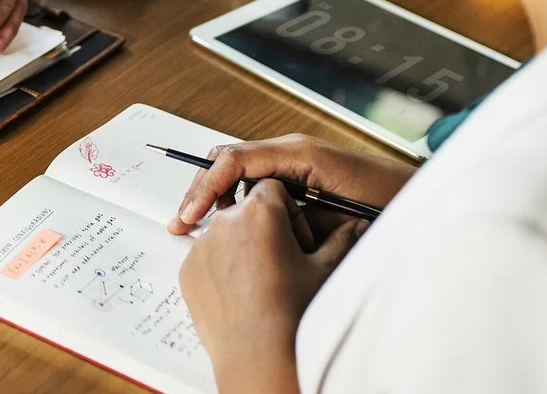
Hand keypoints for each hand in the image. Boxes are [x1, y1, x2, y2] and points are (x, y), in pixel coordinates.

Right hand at [168, 134, 412, 241]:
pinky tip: (232, 225)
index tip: (189, 216)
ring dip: (217, 197)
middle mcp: (291, 151)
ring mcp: (295, 160)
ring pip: (238, 171)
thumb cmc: (392, 204)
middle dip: (201, 190)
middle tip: (182, 223)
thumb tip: (250, 216)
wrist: (428, 203)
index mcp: (297, 153)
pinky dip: (238, 201)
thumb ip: (293, 210)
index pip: (233, 160)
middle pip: (228, 160)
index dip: (205, 187)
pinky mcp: (301, 176)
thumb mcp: (338, 213)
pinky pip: (257, 182)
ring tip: (199, 226)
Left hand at [180, 179, 366, 393]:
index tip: (296, 239)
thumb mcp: (324, 271)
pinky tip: (241, 294)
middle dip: (263, 227)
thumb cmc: (294, 314)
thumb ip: (341, 239)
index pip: (273, 188)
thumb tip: (359, 223)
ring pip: (224, 233)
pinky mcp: (188, 269)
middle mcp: (224, 221)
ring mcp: (201, 245)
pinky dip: (221, 268)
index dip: (289, 212)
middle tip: (281, 261)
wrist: (259, 358)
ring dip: (240, 246)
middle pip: (245, 209)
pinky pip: (206, 257)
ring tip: (261, 282)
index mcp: (260, 211)